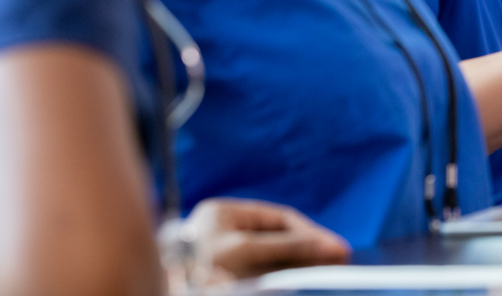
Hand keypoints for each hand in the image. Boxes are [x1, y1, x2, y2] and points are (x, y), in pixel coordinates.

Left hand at [164, 198, 349, 288]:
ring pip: (272, 260)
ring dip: (298, 266)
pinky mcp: (226, 280)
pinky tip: (296, 280)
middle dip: (308, 250)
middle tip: (339, 261)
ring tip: (325, 270)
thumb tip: (330, 247)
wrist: (162, 293)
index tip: (337, 248)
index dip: (310, 233)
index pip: (278, 219)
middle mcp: (224, 233)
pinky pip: (262, 275)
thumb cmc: (195, 270)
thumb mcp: (246, 251)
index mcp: (223, 214)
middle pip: (278, 239)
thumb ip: (288, 246)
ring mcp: (225, 258)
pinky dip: (280, 278)